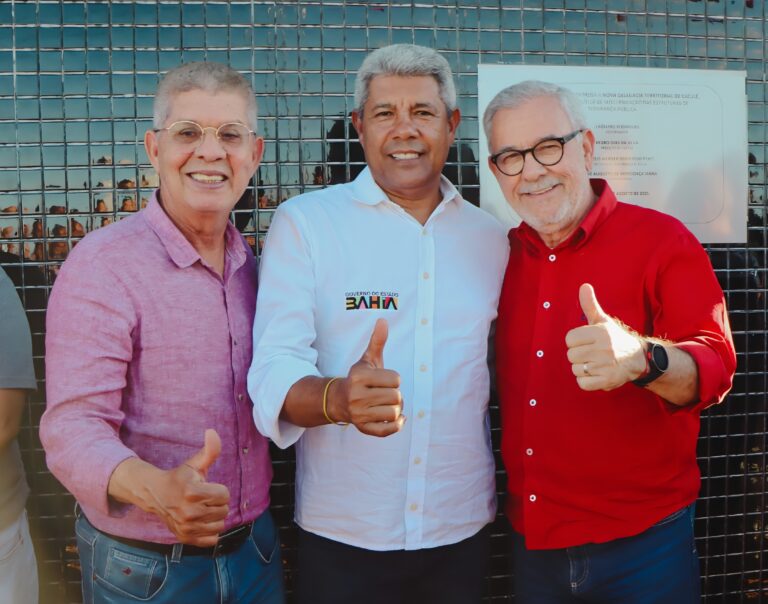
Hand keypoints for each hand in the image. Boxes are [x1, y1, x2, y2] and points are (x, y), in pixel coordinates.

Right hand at [138, 429, 229, 545]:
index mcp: (192, 492)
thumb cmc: (179, 477)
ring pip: (220, 525)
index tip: (206, 487)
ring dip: (215, 517)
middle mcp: (189, 512)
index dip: (218, 489)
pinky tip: (201, 522)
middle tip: (204, 498)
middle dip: (217, 502)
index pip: (224, 495)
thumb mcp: (194, 463)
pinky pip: (211, 540)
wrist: (155, 495)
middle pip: (224, 510)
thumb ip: (209, 450)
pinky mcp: (184, 538)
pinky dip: (210, 532)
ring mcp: (186, 527)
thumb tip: (213, 432)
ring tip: (203, 509)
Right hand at [329, 318, 404, 436]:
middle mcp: (356, 395)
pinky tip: (398, 418)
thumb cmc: (359, 378)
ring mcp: (359, 413)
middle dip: (396, 394)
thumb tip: (383, 320)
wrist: (338, 400)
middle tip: (385, 393)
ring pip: (395, 413)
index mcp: (359, 377)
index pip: (396, 379)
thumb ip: (377, 341)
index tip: (383, 380)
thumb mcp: (366, 360)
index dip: (394, 379)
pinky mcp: (363, 428)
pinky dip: (397, 425)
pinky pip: (388, 430)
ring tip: (388, 404)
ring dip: (396, 409)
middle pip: (397, 397)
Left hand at [565, 283, 645, 390]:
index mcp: (600, 332)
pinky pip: (582, 383)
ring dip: (583, 369)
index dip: (576, 342)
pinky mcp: (608, 380)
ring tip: (596, 364)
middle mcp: (604, 348)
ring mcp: (606, 365)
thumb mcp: (603, 321)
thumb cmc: (615, 338)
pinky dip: (587, 381)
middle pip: (571, 355)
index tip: (587, 342)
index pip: (569, 339)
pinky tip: (597, 374)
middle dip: (579, 356)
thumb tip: (583, 286)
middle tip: (593, 354)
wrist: (638, 359)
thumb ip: (590, 305)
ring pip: (576, 369)